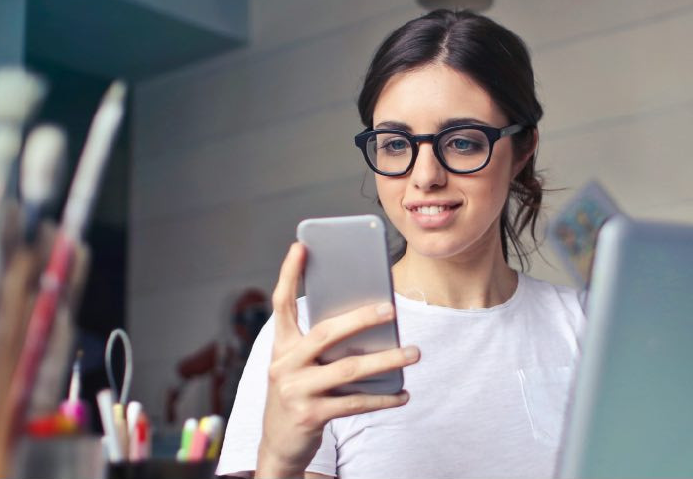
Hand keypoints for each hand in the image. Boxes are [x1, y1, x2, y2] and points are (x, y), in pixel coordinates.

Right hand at [255, 243, 419, 476]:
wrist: (279, 444)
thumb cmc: (299, 394)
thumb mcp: (300, 367)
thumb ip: (322, 346)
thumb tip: (370, 323)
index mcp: (281, 347)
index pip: (281, 304)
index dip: (288, 274)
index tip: (300, 246)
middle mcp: (284, 365)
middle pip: (325, 333)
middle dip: (360, 318)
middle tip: (390, 309)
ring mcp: (296, 391)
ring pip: (348, 369)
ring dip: (386, 360)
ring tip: (413, 352)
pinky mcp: (311, 415)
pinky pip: (355, 403)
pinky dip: (383, 398)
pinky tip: (403, 393)